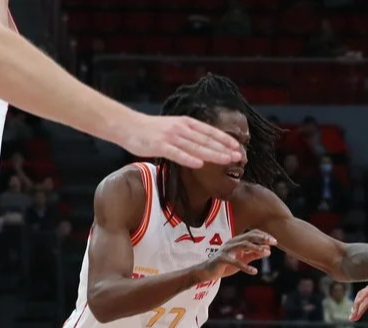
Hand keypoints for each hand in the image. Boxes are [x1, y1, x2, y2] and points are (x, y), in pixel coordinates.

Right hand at [115, 113, 243, 168]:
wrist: (127, 125)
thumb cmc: (151, 130)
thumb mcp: (174, 128)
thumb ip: (189, 135)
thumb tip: (206, 146)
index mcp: (186, 123)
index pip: (210, 132)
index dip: (225, 139)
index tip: (238, 147)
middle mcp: (181, 129)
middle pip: (207, 140)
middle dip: (224, 148)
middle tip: (239, 156)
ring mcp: (171, 137)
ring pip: (196, 147)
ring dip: (213, 154)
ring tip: (227, 160)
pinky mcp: (159, 146)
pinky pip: (176, 153)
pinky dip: (188, 158)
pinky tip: (200, 164)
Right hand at [194, 230, 275, 281]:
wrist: (208, 272)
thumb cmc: (226, 265)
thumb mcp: (243, 259)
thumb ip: (253, 254)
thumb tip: (268, 250)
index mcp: (237, 241)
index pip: (252, 234)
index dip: (263, 236)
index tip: (274, 241)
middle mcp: (232, 243)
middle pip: (248, 237)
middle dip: (262, 238)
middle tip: (274, 242)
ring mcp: (226, 250)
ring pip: (243, 245)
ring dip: (256, 248)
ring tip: (267, 253)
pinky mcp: (221, 259)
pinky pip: (235, 262)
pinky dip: (245, 266)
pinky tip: (254, 271)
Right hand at [350, 270, 367, 320]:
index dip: (361, 298)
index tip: (356, 306)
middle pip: (362, 296)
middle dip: (356, 306)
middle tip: (352, 317)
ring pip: (363, 299)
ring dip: (357, 308)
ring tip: (352, 318)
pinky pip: (367, 301)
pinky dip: (362, 307)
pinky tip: (358, 313)